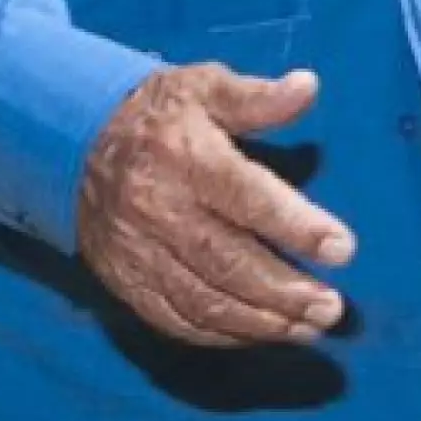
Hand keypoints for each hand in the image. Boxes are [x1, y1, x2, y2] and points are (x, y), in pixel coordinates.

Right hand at [78, 63, 354, 347]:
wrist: (77, 143)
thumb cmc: (161, 113)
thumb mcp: (205, 86)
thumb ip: (257, 96)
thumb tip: (308, 86)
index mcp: (186, 156)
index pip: (247, 197)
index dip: (296, 226)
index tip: (343, 249)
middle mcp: (159, 209)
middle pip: (227, 261)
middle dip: (284, 291)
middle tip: (332, 309)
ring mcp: (139, 252)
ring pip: (203, 299)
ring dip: (260, 322)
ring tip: (307, 328)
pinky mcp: (126, 281)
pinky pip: (174, 319)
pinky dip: (220, 334)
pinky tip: (259, 334)